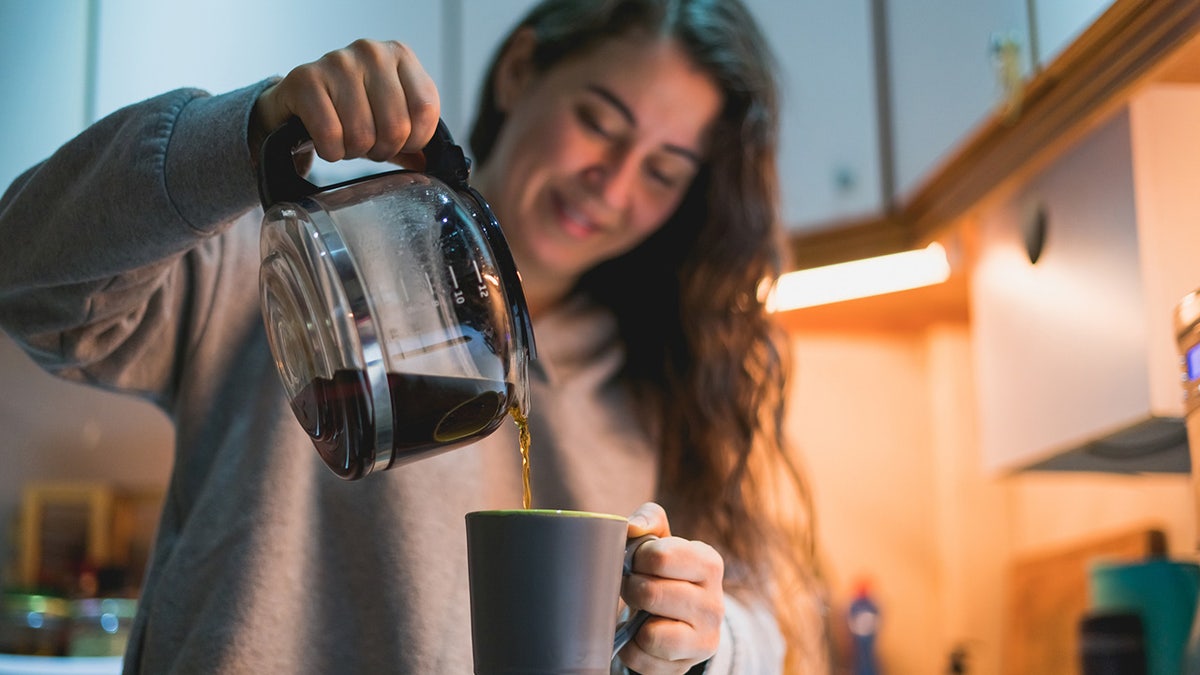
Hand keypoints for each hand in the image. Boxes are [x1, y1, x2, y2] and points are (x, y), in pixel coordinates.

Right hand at [251, 39, 439, 163]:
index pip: (425, 109)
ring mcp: (338, 61)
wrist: (299, 101)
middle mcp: (372, 52)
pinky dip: (331, 151)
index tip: (399, 142)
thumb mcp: (390, 115)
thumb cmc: (352, 109)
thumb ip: (415, 136)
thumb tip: (429, 164)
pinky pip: (330, 134)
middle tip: (368, 145)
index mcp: (400, 55)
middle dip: (382, 150)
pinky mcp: (306, 78)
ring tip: (346, 140)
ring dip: (354, 152)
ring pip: (362, 134)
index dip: (414, 140)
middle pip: (396, 126)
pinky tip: (327, 142)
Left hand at [620, 503, 723, 673]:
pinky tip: (640, 637)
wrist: (677, 619)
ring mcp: (705, 638)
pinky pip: (643, 658)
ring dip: (633, 621)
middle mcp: (715, 603)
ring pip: (650, 633)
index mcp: (709, 563)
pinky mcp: (686, 665)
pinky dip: (632, 649)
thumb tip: (632, 527)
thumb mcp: (660, 540)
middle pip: (650, 593)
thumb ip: (648, 520)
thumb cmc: (662, 573)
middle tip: (633, 588)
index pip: (660, 556)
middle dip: (631, 589)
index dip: (636, 558)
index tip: (638, 562)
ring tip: (639, 612)